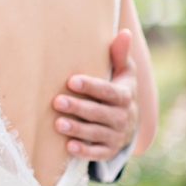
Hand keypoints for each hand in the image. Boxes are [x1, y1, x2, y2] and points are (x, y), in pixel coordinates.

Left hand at [53, 30, 138, 160]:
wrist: (128, 124)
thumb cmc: (118, 92)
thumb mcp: (124, 74)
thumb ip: (120, 55)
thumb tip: (124, 32)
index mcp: (124, 96)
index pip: (108, 91)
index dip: (91, 86)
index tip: (71, 81)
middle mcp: (122, 117)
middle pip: (99, 113)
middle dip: (78, 107)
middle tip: (57, 101)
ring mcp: (116, 136)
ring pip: (96, 133)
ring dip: (77, 129)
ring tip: (58, 123)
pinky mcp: (108, 150)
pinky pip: (97, 153)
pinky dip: (85, 151)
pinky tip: (69, 146)